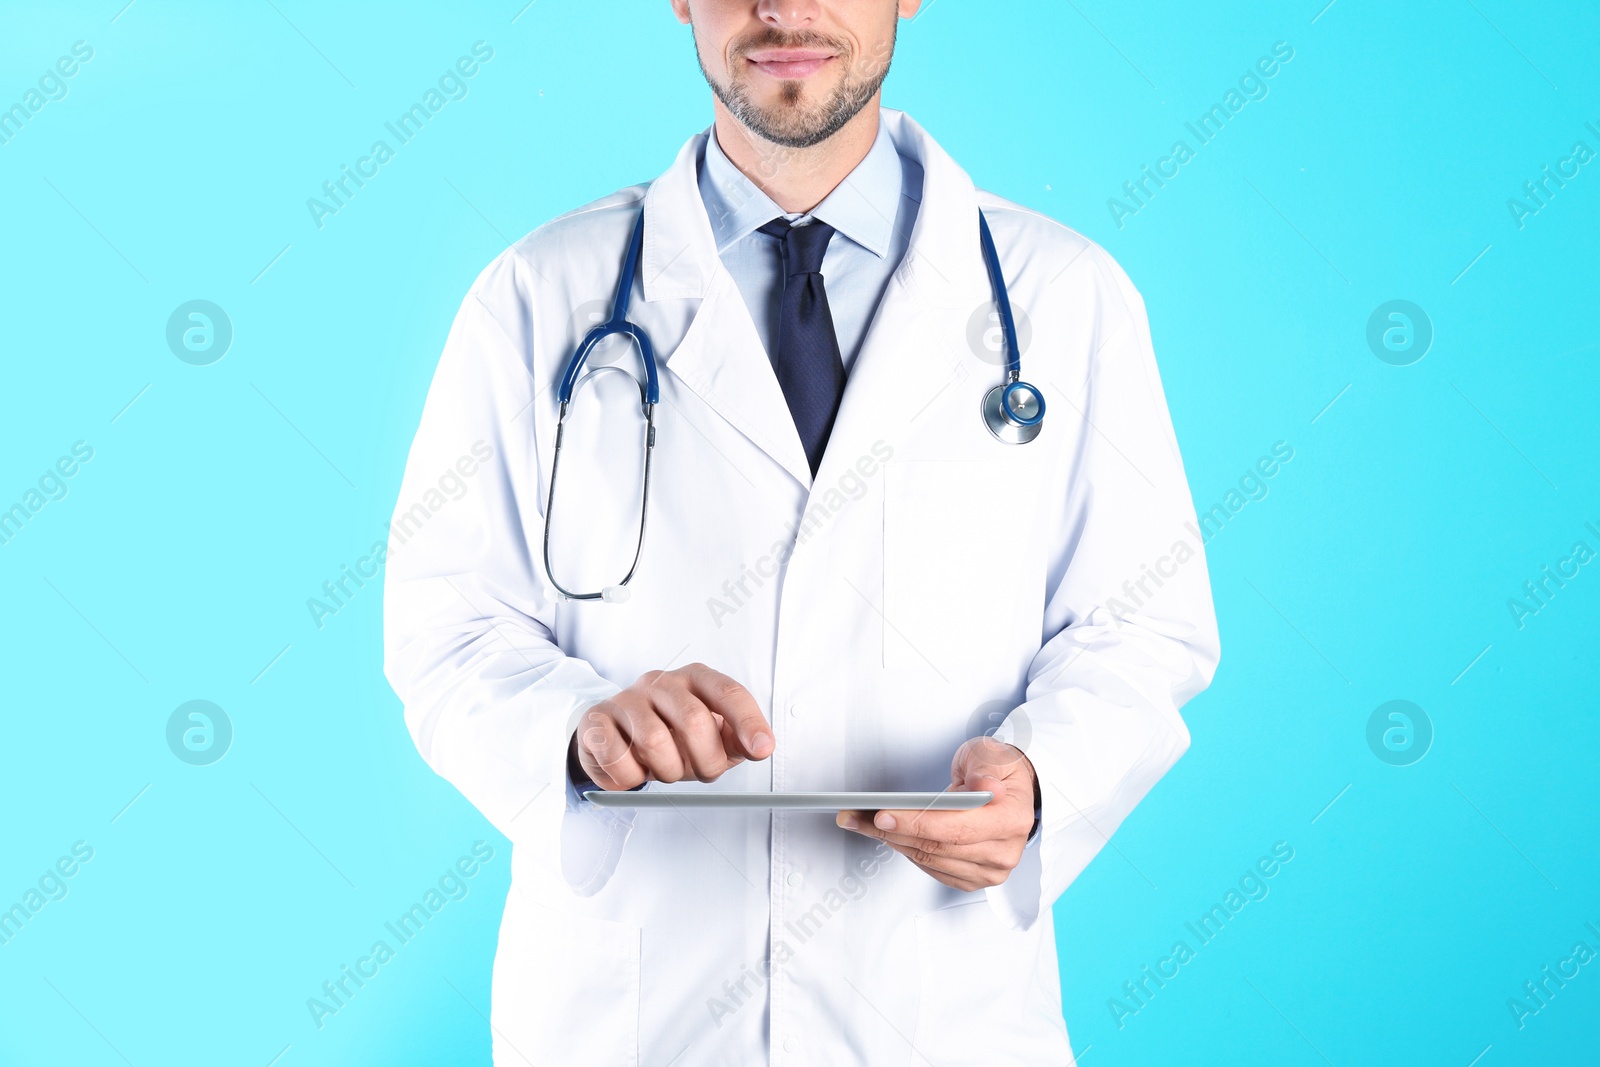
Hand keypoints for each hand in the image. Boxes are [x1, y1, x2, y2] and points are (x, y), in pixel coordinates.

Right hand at [570, 663, 773, 789]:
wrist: (616, 737)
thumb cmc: (672, 736)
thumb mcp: (712, 737)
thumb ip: (738, 740)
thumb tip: (761, 746)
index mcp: (696, 678)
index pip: (728, 692)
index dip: (748, 722)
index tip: (762, 750)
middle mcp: (661, 681)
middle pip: (693, 719)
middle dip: (706, 760)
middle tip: (703, 774)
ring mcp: (627, 698)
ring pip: (654, 742)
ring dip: (667, 771)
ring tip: (665, 770)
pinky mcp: (597, 719)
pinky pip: (617, 757)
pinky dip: (630, 777)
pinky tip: (633, 770)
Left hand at [836, 737, 1036, 890]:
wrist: (1007, 789)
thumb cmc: (996, 770)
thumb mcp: (990, 753)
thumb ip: (985, 767)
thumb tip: (985, 786)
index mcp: (1013, 819)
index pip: (959, 828)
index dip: (918, 823)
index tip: (884, 814)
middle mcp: (1004, 851)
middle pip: (938, 847)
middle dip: (892, 831)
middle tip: (858, 816)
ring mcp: (989, 870)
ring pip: (929, 860)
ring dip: (890, 841)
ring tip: (860, 822)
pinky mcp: (972, 879)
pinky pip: (930, 868)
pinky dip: (904, 850)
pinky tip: (885, 834)